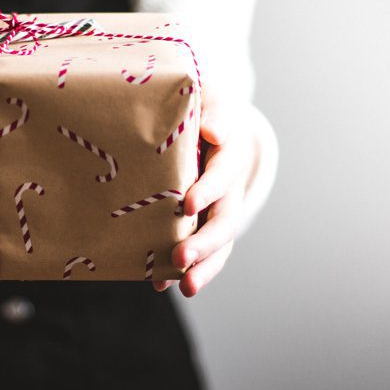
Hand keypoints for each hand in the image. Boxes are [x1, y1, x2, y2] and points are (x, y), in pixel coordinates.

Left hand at [153, 94, 254, 296]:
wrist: (209, 126)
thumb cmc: (203, 109)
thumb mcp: (209, 101)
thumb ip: (212, 113)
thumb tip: (213, 132)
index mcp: (229, 155)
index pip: (223, 174)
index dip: (208, 189)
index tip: (187, 204)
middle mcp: (229, 189)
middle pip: (224, 220)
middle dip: (204, 242)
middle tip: (180, 258)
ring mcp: (218, 210)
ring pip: (218, 244)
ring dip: (203, 267)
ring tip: (185, 288)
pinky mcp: (203, 223)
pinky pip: (200, 252)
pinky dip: (184, 269)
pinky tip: (160, 284)